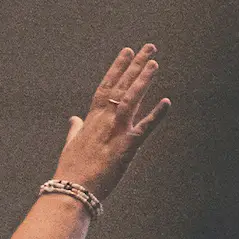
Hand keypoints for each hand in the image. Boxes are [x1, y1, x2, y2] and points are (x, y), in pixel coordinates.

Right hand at [51, 44, 170, 201]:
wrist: (72, 190)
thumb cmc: (70, 171)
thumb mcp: (71, 145)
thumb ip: (75, 129)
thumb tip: (73, 118)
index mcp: (91, 120)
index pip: (105, 86)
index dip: (117, 68)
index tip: (127, 51)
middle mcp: (103, 121)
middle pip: (120, 87)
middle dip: (135, 66)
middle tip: (149, 48)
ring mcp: (115, 132)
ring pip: (130, 99)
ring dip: (142, 81)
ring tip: (154, 63)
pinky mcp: (126, 147)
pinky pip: (144, 128)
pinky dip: (156, 115)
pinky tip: (167, 102)